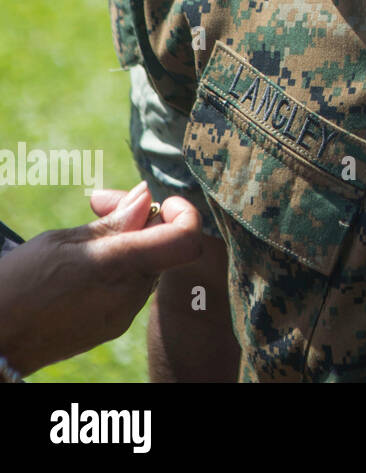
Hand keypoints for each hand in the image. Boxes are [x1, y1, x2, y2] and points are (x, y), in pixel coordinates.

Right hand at [0, 182, 202, 376]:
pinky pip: (130, 289)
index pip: (187, 240)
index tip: (159, 200)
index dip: (183, 213)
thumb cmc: (15, 285)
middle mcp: (131, 295)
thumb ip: (113, 223)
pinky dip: (119, 269)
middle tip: (102, 207)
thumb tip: (146, 197)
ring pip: (147, 267)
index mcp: (120, 267)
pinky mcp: (112, 328)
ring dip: (130, 246)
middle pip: (166, 248)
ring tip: (86, 238)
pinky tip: (84, 266)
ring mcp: (123, 316)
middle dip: (145, 221)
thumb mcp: (60, 242)